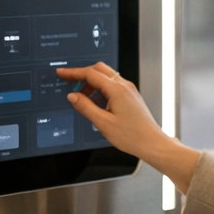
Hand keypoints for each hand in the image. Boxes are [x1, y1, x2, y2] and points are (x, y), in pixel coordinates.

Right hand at [56, 63, 199, 193]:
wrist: (152, 143)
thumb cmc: (132, 136)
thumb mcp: (103, 123)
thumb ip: (86, 107)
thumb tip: (73, 97)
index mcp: (117, 90)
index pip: (90, 74)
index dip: (73, 72)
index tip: (62, 73)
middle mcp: (125, 86)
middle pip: (99, 70)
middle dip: (82, 75)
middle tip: (69, 82)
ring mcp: (129, 90)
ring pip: (106, 77)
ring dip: (92, 84)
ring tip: (82, 99)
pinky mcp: (131, 96)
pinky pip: (113, 86)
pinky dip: (101, 90)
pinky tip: (96, 104)